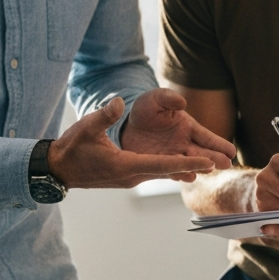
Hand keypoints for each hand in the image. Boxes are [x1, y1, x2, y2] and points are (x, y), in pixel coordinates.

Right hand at [47, 96, 226, 189]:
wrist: (58, 169)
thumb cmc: (72, 148)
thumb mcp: (86, 128)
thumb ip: (105, 115)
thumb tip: (120, 101)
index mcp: (125, 165)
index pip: (162, 165)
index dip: (186, 163)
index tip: (207, 163)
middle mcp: (132, 175)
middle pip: (168, 170)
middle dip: (193, 167)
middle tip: (220, 164)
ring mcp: (130, 178)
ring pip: (162, 172)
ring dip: (183, 168)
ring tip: (208, 164)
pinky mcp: (127, 176)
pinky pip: (153, 171)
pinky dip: (169, 168)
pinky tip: (183, 165)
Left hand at [121, 88, 236, 181]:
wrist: (126, 127)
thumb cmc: (145, 109)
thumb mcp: (155, 99)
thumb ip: (168, 98)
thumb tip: (182, 103)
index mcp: (188, 128)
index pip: (207, 137)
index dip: (219, 144)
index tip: (232, 151)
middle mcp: (184, 144)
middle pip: (203, 153)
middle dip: (215, 158)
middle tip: (227, 164)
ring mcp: (172, 156)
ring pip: (189, 164)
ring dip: (198, 167)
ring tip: (208, 170)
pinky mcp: (159, 165)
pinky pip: (171, 171)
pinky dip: (179, 174)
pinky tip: (187, 177)